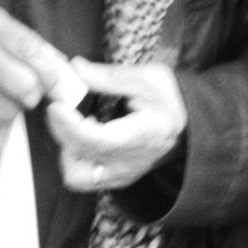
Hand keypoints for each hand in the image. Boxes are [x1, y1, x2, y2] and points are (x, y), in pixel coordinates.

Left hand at [54, 60, 186, 196]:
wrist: (191, 128)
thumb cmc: (173, 101)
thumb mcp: (150, 79)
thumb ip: (111, 76)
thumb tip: (76, 68)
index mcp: (142, 137)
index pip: (98, 141)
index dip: (70, 126)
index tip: (56, 106)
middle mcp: (129, 164)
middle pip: (80, 157)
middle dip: (62, 129)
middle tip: (62, 105)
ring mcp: (121, 175)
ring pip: (75, 175)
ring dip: (66, 148)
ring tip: (76, 124)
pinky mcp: (114, 179)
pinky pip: (81, 178)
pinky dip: (73, 158)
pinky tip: (83, 137)